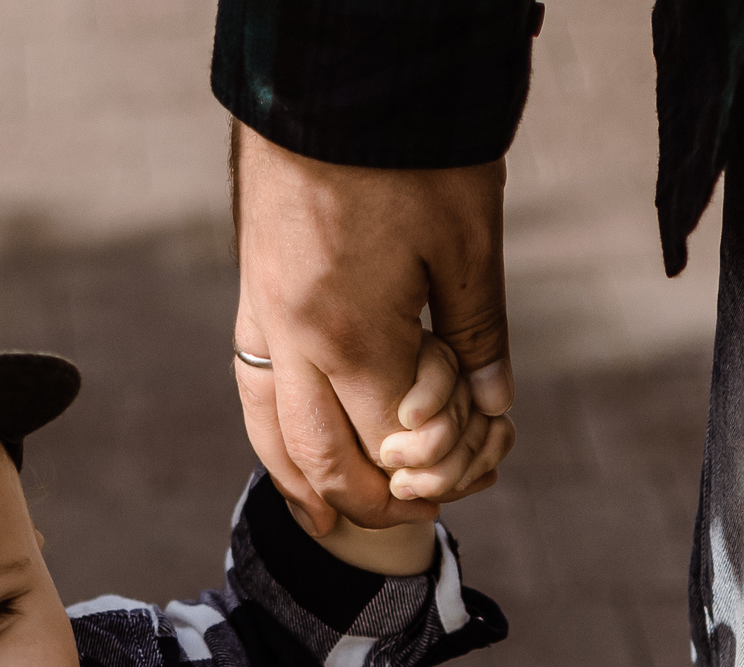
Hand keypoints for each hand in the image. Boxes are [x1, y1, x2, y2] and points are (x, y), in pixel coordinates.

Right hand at [232, 122, 513, 531]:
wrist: (329, 72)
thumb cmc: (408, 147)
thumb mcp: (468, 237)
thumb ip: (479, 330)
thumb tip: (492, 402)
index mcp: (352, 338)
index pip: (394, 444)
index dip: (438, 464)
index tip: (476, 462)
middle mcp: (294, 344)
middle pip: (321, 461)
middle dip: (369, 501)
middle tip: (412, 515)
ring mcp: (262, 322)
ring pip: (269, 436)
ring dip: (305, 485)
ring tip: (332, 518)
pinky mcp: (251, 297)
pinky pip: (252, 390)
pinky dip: (272, 436)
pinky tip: (290, 450)